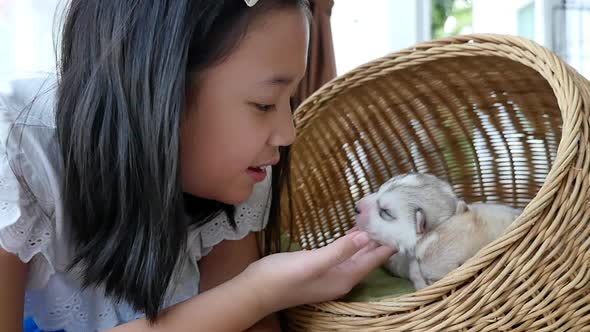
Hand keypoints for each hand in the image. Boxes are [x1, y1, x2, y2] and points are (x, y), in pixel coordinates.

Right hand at [241, 230, 395, 312]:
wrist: (255, 290)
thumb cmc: (283, 277)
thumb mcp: (313, 262)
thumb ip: (341, 250)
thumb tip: (368, 236)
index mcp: (344, 278)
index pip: (373, 259)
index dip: (387, 244)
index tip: (403, 227)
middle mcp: (341, 278)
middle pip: (367, 257)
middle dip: (379, 239)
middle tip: (393, 217)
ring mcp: (329, 274)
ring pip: (355, 254)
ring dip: (365, 239)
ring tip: (378, 220)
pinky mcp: (319, 268)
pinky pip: (343, 253)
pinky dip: (350, 241)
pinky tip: (353, 231)